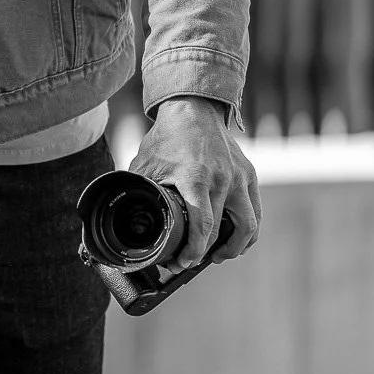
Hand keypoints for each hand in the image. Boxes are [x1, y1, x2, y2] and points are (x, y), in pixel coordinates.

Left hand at [128, 96, 260, 279]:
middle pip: (223, 231)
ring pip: (248, 226)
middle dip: (206, 254)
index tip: (182, 264)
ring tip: (217, 257)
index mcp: (196, 178)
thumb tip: (118, 217)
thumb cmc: (167, 138)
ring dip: (235, 247)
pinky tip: (234, 239)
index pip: (203, 226)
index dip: (193, 252)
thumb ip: (138, 192)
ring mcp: (240, 178)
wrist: (194, 109)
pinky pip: (254, 211)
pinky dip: (247, 230)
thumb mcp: (145, 165)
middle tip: (189, 263)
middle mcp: (223, 179)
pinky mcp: (249, 175)